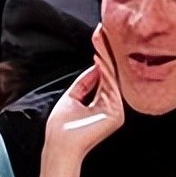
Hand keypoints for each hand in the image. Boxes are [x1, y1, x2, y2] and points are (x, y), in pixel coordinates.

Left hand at [44, 25, 124, 159]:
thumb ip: (84, 82)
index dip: (102, 57)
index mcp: (102, 104)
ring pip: (112, 77)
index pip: (104, 76)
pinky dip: (106, 70)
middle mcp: (111, 106)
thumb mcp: (71, 98)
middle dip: (106, 52)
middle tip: (104, 31)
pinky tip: (101, 56)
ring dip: (106, 56)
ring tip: (101, 38)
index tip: (100, 39)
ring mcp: (115, 110)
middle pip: (110, 74)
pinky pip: (111, 86)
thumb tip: (96, 64)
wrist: (60, 145)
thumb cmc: (62, 128)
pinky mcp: (116, 113)